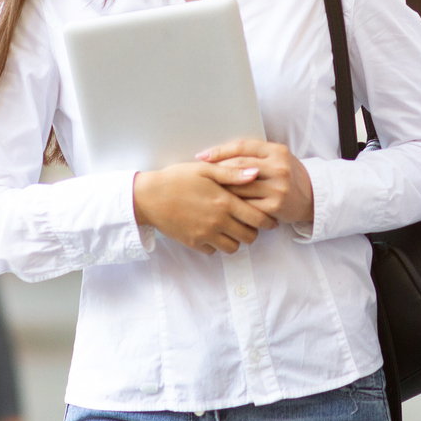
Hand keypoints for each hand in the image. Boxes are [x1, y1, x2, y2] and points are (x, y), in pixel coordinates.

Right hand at [132, 160, 277, 254]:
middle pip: (249, 237)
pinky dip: (217, 244)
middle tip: (250, 224)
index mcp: (224, 202)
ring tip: (232, 228)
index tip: (271, 220)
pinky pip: (213, 251)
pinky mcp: (193, 243)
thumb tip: (257, 173)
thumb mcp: (206, 170)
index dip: (268, 221)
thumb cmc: (177, 178)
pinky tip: (214, 232)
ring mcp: (205, 234)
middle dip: (254, 231)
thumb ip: (233, 173)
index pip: (258, 218)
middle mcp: (217, 221)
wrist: (149, 196)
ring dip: (236, 239)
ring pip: (233, 247)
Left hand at [197, 138, 314, 227]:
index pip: (242, 147)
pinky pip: (246, 204)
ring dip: (221, 188)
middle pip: (238, 166)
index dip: (220, 151)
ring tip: (206, 189)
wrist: (311, 198)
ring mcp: (277, 188)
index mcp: (277, 151)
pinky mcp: (274, 206)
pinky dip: (232, 204)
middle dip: (217, 170)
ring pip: (240, 186)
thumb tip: (218, 154)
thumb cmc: (288, 176)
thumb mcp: (277, 158)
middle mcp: (279, 168)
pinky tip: (221, 204)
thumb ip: (254, 154)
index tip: (202, 156)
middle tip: (200, 174)